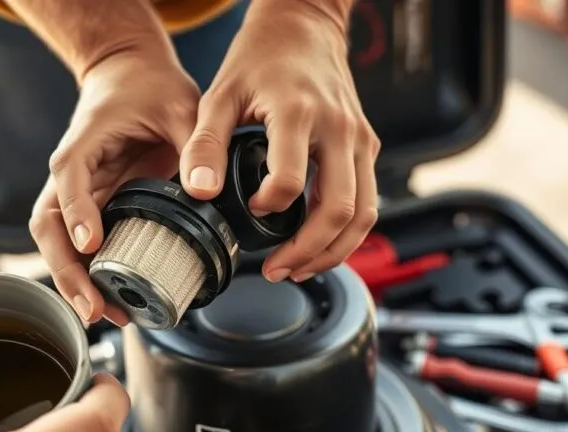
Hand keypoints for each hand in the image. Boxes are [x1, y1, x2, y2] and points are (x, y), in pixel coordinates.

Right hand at [30, 47, 200, 325]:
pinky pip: (77, 246)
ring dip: (72, 280)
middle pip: (48, 226)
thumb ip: (193, 143)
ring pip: (56, 243)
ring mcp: (76, 194)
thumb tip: (204, 187)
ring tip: (102, 314)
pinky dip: (88, 275)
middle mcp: (70, 174)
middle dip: (66, 269)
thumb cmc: (148, 86)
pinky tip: (111, 301)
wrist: (129, 73)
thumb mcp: (180, 106)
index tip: (91, 245)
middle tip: (93, 306)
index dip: (78, 214)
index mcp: (84, 145)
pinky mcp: (89, 207)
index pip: (69, 181)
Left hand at [179, 0, 379, 282]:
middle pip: (339, 210)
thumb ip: (204, 144)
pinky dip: (348, 232)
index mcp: (299, 114)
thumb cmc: (260, 59)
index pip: (291, 182)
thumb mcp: (220, 95)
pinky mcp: (367, 146)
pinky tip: (319, 246)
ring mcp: (360, 139)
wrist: (303, 26)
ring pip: (365, 214)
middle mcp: (340, 129)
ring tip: (299, 268)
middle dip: (308, 251)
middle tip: (277, 270)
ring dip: (334, 251)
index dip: (268, 208)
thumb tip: (199, 190)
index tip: (249, 212)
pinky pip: (369, 202)